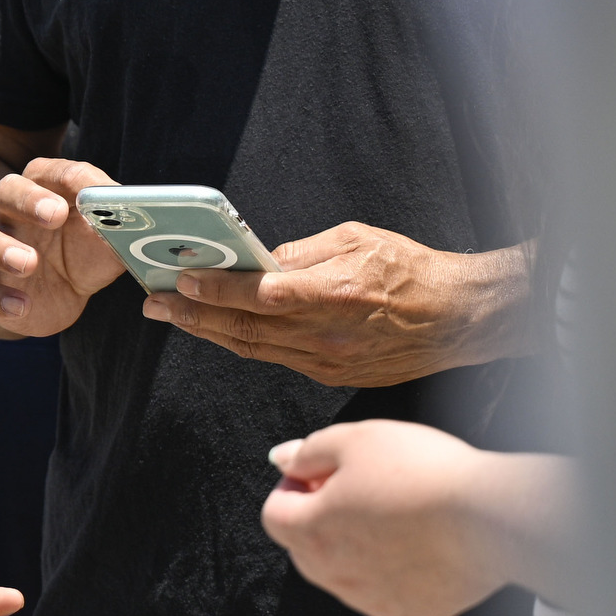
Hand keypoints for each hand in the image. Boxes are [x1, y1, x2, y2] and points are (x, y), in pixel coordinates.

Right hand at [0, 157, 124, 336]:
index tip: (83, 194)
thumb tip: (134, 211)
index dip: (64, 179)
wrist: (63, 291)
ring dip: (0, 247)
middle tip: (55, 215)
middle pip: (6, 191)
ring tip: (29, 263)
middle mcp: (13, 213)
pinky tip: (19, 306)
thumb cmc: (85, 251)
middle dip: (27, 200)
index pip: (48, 171)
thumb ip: (120, 223)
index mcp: (45, 190)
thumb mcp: (108, 238)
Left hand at [148, 226, 529, 386]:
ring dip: (208, 332)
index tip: (179, 278)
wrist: (461, 318)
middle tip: (154, 302)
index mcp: (334, 293)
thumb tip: (259, 261)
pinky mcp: (333, 375)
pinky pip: (276, 359)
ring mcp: (328, 361)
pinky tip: (219, 330)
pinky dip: (243, 344)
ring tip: (173, 315)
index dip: (214, 289)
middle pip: (244, 328)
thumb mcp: (355, 239)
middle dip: (192, 314)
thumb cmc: (412, 270)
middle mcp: (327, 335)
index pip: (258, 294)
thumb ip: (301, 252)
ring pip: (254, 348)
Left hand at [263, 421, 569, 615]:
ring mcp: (371, 601)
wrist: (492, 519)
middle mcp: (333, 576)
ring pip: (342, 572)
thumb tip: (281, 460)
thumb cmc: (421, 471)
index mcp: (310, 532)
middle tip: (362, 486)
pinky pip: (381, 591)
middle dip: (319, 516)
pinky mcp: (408, 614)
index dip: (294, 485)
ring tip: (396, 511)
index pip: (275, 513)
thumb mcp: (355, 440)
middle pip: (304, 546)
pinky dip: (388, 569)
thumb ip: (308, 451)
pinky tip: (419, 542)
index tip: (328, 469)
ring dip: (352, 545)